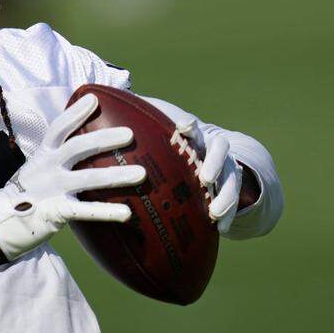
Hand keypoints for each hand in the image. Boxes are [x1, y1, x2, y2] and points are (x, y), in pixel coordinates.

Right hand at [0, 94, 145, 261]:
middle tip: (130, 134)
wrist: (1, 225)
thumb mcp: (39, 170)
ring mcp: (51, 190)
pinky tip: (127, 213)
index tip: (94, 99)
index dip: (75, 113)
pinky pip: (84, 211)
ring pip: (86, 179)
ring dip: (115, 175)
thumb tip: (89, 145)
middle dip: (103, 138)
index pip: (58, 128)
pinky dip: (106, 212)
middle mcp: (47, 169)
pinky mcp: (55, 212)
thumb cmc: (28, 195)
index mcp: (43, 156)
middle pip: (76, 147)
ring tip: (141, 174)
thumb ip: (59, 159)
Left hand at [142, 97, 242, 233]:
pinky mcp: (225, 185)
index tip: (183, 126)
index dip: (189, 125)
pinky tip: (219, 228)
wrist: (196, 149)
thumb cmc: (162, 138)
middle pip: (220, 149)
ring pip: (231, 177)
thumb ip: (132, 117)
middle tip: (205, 178)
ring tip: (214, 213)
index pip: (192, 125)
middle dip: (214, 163)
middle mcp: (210, 146)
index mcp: (190, 132)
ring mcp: (222, 166)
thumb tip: (101, 103)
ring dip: (225, 195)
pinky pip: (232, 200)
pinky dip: (228, 214)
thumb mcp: (150, 125)